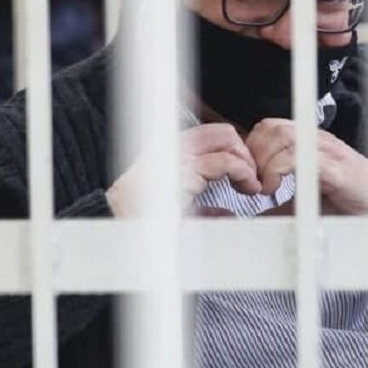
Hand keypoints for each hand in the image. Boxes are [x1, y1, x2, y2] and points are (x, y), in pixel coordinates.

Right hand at [105, 123, 261, 217]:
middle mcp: (170, 150)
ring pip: (225, 140)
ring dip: (246, 163)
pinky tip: (246, 187)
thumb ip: (198, 205)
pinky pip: (223, 162)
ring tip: (250, 185)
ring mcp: (176, 158)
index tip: (243, 173)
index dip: (233, 150)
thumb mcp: (174, 209)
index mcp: (167, 154)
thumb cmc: (140, 225)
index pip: (209, 135)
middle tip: (250, 178)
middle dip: (243, 152)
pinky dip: (242, 173)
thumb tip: (224, 212)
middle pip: (220, 132)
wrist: (117, 235)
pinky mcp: (183, 173)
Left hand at [245, 118, 367, 214]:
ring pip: (283, 136)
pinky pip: (301, 157)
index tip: (247, 175)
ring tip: (263, 186)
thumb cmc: (347, 203)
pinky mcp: (335, 169)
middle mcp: (317, 142)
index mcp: (308, 144)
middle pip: (272, 127)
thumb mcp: (304, 204)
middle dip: (253, 153)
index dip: (251, 147)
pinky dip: (278, 170)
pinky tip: (274, 188)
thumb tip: (254, 214)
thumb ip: (280, 205)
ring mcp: (327, 152)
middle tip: (251, 182)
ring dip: (264, 161)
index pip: (269, 128)